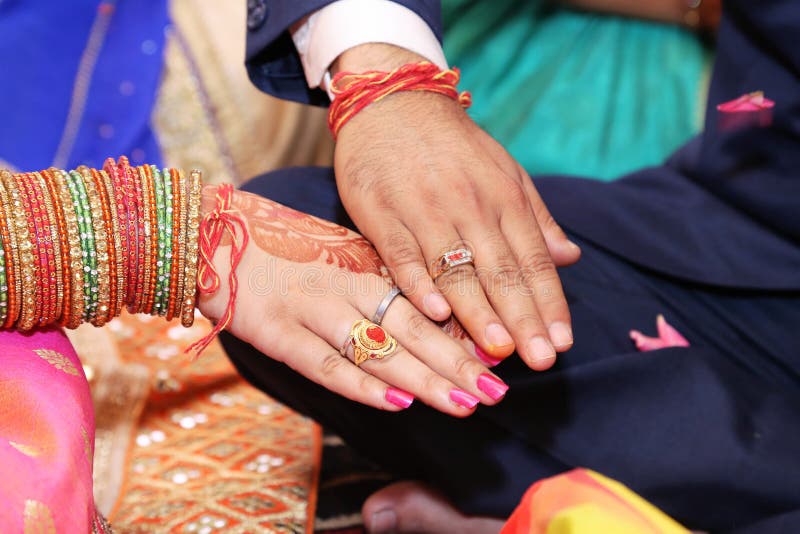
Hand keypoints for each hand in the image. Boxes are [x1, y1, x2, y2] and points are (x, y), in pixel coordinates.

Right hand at [197, 187, 507, 415]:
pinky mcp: (277, 331)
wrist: (212, 234)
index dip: (463, 331)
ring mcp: (312, 308)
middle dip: (458, 362)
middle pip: (413, 327)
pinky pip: (326, 364)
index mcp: (364, 265)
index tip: (500, 355)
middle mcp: (346, 284)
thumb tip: (428, 316)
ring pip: (379, 347)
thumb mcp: (337, 255)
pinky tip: (397, 402)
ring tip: (465, 402)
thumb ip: (378, 282)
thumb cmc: (281, 247)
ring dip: (424, 378)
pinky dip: (362, 384)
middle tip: (499, 389)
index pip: (424, 302)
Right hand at [332, 45, 580, 370]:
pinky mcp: (381, 214)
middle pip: (500, 271)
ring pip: (454, 268)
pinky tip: (435, 313)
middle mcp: (469, 206)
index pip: (532, 260)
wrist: (393, 103)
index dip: (549, 303)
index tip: (562, 342)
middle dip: (523, 318)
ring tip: (497, 349)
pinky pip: (401, 254)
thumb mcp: (505, 171)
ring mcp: (424, 210)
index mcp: (503, 198)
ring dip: (478, 311)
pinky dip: (418, 284)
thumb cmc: (454, 145)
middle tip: (540, 360)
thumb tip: (569, 258)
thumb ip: (536, 218)